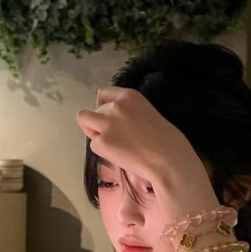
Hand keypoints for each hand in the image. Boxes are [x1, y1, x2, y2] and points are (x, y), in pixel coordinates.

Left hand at [76, 86, 201, 186]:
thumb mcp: (146, 112)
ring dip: (93, 131)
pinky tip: (119, 155)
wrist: (167, 158)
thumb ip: (127, 111)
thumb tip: (109, 117)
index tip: (110, 118)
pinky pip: (93, 145)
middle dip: (99, 123)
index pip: (102, 93)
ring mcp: (107, 123)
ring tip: (112, 144)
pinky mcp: (102, 142)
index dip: (103, 106)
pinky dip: (103, 152)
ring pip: (83, 121)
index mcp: (129, 95)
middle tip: (117, 138)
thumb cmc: (164, 140)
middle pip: (92, 110)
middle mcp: (115, 106)